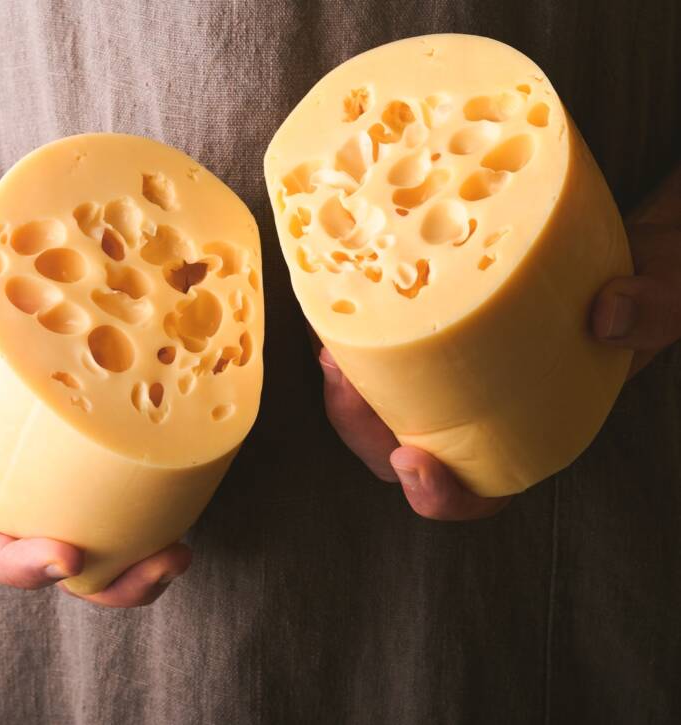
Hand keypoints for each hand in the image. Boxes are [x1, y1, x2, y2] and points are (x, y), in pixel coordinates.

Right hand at [0, 238, 190, 606]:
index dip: (21, 565)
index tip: (66, 554)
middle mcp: (20, 476)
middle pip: (61, 565)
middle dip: (111, 583)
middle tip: (160, 561)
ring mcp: (64, 461)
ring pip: (104, 541)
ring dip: (143, 560)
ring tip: (181, 549)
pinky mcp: (103, 432)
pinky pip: (132, 484)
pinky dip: (164, 503)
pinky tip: (193, 479)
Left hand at [321, 210, 680, 520]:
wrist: (625, 238)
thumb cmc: (650, 279)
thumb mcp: (671, 290)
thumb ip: (656, 306)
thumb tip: (609, 312)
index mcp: (534, 432)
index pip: (481, 495)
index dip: (441, 494)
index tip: (414, 460)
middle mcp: (483, 414)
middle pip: (402, 456)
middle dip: (362, 431)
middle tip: (344, 384)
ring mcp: (450, 379)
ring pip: (377, 412)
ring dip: (345, 392)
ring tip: (332, 351)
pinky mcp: (426, 335)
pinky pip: (376, 357)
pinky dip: (351, 344)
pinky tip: (338, 311)